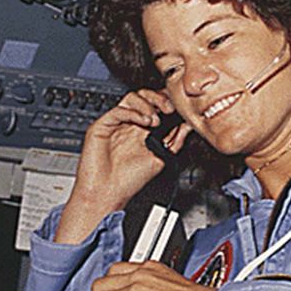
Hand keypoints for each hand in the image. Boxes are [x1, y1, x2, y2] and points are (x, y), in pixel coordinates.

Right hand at [54, 89, 192, 243]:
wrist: (107, 194)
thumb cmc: (129, 181)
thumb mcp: (160, 158)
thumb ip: (174, 141)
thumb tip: (188, 125)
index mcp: (143, 129)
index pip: (156, 105)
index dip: (167, 102)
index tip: (179, 108)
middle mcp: (130, 124)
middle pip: (144, 96)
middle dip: (159, 98)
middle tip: (169, 108)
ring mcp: (116, 123)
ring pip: (131, 98)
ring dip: (147, 105)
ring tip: (155, 120)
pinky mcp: (102, 126)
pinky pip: (118, 110)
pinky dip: (133, 112)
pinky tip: (143, 122)